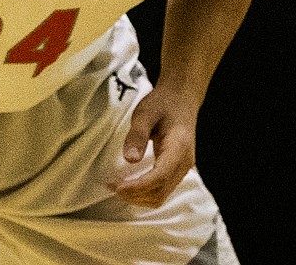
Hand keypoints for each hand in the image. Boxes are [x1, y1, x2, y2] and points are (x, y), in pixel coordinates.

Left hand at [114, 84, 198, 208]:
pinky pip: (162, 189)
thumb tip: (130, 159)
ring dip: (139, 197)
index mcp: (179, 148)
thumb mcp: (145, 113)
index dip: (138, 187)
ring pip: (162, 195)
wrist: (181, 99)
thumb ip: (137, 135)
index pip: (159, 177)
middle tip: (111, 187)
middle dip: (135, 195)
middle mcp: (184, 163)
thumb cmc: (162, 104)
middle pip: (161, 192)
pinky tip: (129, 185)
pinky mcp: (176, 170)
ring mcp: (182, 168)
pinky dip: (145, 192)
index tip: (117, 187)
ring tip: (116, 187)